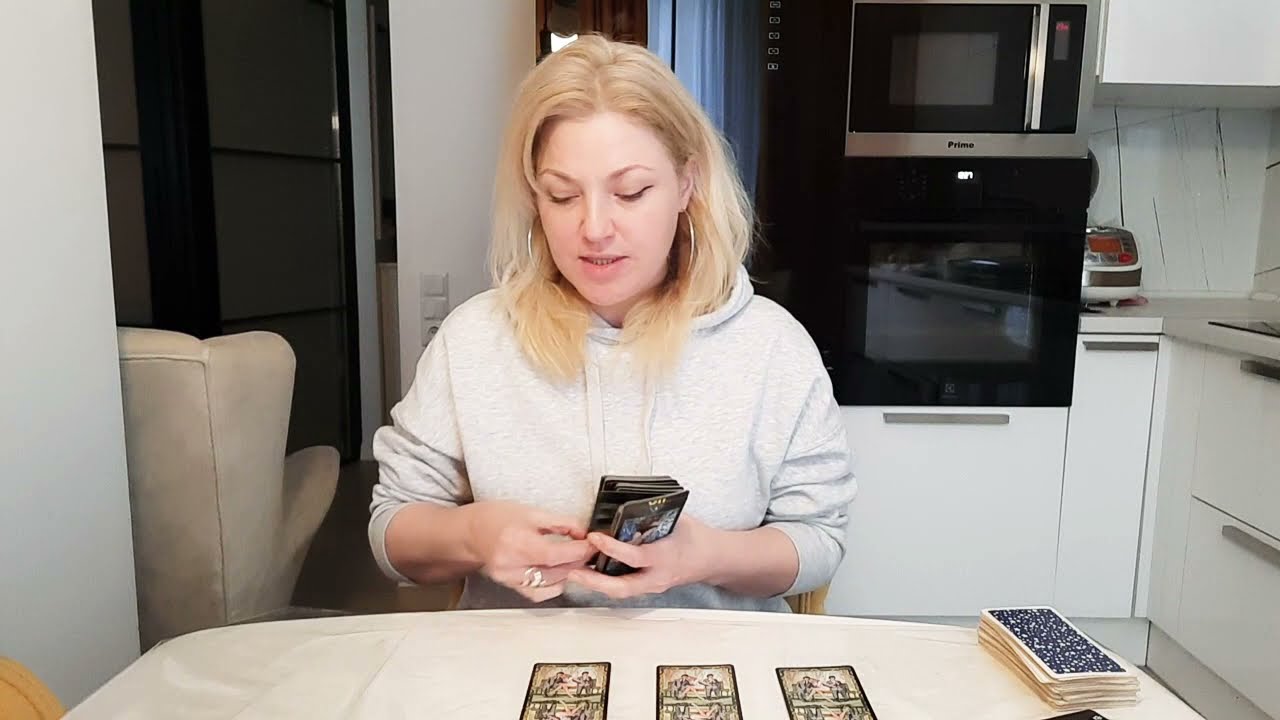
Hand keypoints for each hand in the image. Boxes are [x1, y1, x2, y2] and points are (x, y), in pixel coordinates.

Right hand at [465, 501, 595, 601]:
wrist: (471, 531)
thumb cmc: (495, 517)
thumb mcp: (531, 512)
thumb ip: (560, 522)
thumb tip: (583, 532)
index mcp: (516, 542)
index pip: (554, 554)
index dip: (578, 552)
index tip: (592, 545)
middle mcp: (511, 565)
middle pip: (554, 571)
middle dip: (577, 561)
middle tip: (589, 550)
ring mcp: (510, 579)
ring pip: (549, 584)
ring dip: (568, 572)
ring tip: (575, 558)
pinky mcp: (510, 586)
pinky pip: (538, 593)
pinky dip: (553, 584)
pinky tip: (559, 572)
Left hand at [566, 515, 718, 599]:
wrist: (713, 559)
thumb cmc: (696, 538)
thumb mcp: (675, 520)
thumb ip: (650, 516)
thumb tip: (626, 506)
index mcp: (665, 556)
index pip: (634, 557)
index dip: (612, 548)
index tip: (594, 537)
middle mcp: (657, 576)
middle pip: (621, 587)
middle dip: (595, 582)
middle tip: (574, 572)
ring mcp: (653, 585)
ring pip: (621, 592)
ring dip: (597, 585)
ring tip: (576, 573)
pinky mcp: (649, 587)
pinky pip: (626, 588)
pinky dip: (607, 583)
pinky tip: (593, 574)